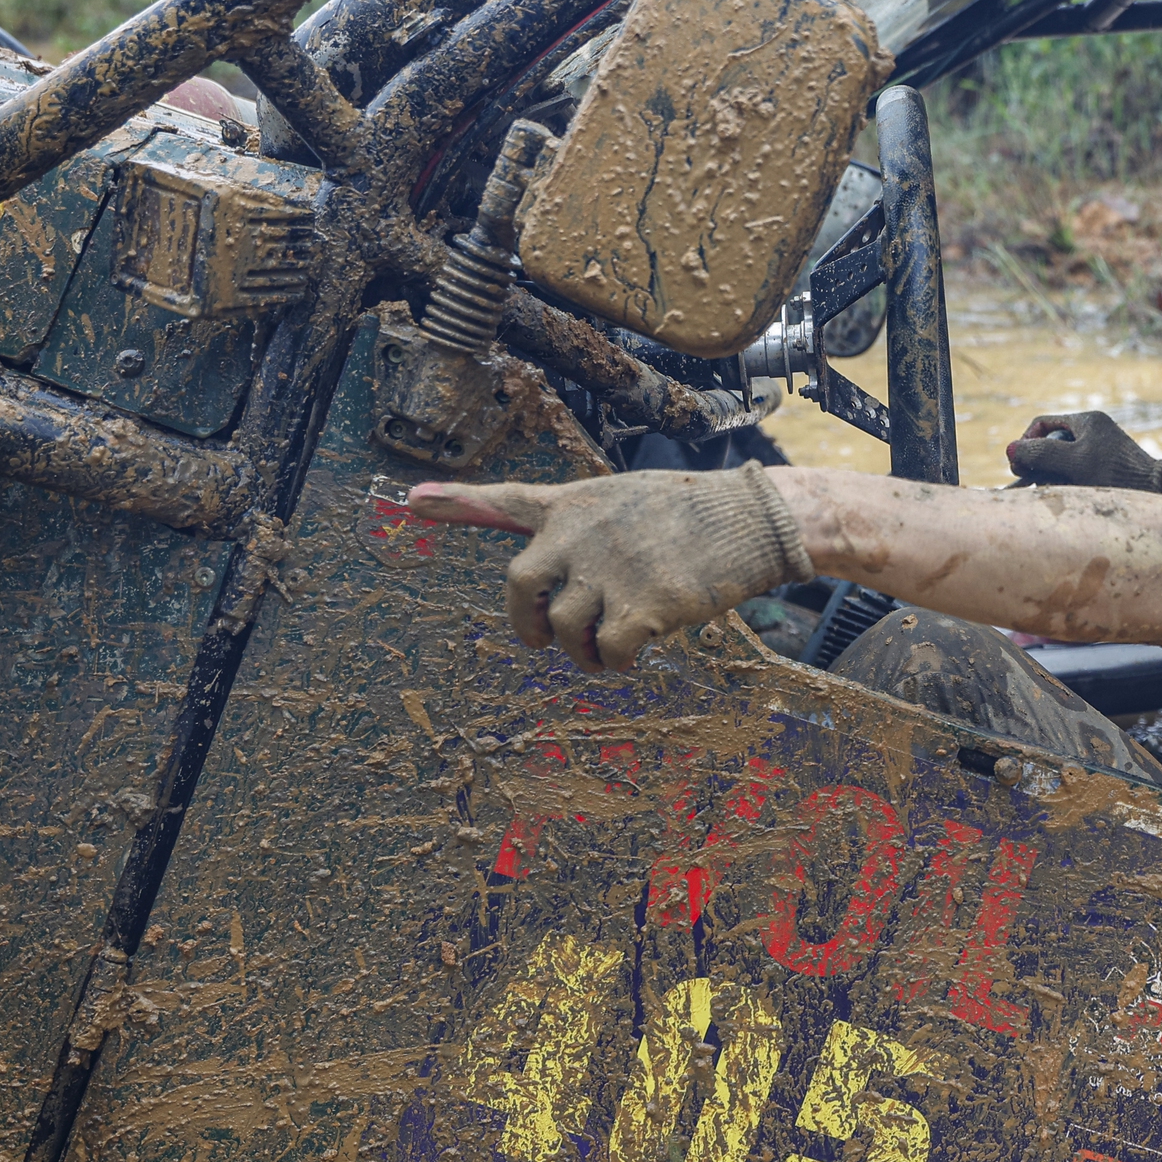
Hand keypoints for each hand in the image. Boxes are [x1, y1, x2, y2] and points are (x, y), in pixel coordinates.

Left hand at [409, 467, 813, 671]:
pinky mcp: (643, 605)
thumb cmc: (690, 512)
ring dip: (582, 652)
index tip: (411, 502)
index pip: (504, 502)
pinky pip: (609, 652)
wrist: (750, 519)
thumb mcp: (621, 500)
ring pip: (564, 630)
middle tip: (548, 640)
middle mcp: (580, 536)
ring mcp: (609, 571)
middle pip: (518, 587)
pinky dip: (617, 662)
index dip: (456, 504)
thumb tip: (537, 540)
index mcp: (574, 506)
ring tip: (609, 649)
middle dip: (526, 623)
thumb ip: (573, 521)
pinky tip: (638, 651)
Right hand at [1005, 411, 1161, 490]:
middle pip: (1050, 444)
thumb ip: (1041, 453)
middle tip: (1029, 479)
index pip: (1042, 424)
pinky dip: (1067, 483)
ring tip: (1054, 489)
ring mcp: (1099, 450)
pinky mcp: (1105, 468)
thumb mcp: (1073, 461)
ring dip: (1052, 476)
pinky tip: (1068, 494)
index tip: (1017, 464)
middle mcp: (1093, 432)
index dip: (1025, 442)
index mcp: (1087, 420)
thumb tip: (1009, 449)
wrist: (1154, 490)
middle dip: (1039, 463)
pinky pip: (1075, 472)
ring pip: (1061, 461)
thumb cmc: (1116, 473)